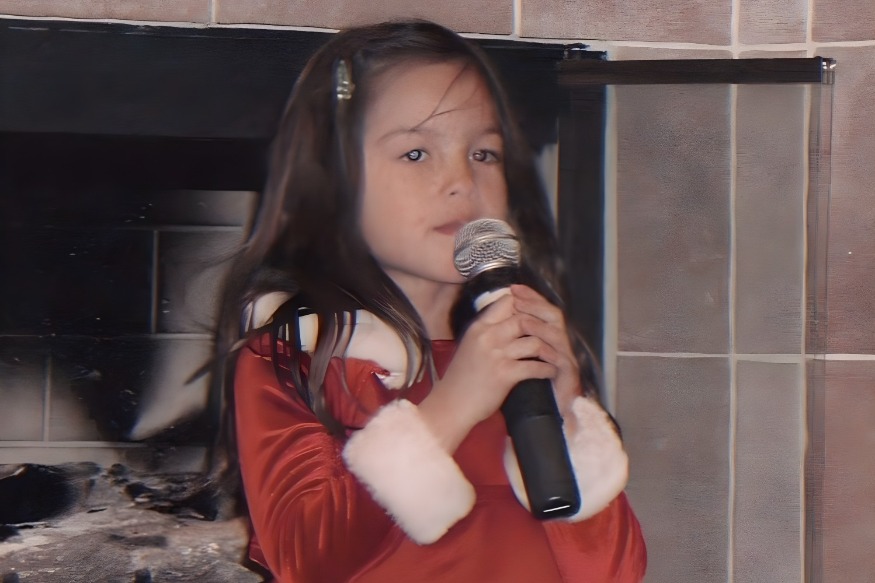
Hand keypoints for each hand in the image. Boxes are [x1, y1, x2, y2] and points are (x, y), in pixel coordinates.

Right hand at [418, 288, 578, 451]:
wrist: (451, 404)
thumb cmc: (461, 377)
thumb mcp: (471, 345)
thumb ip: (489, 332)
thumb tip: (511, 321)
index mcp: (479, 327)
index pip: (507, 302)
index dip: (525, 305)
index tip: (537, 315)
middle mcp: (487, 336)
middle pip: (524, 318)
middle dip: (543, 327)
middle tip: (554, 335)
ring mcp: (496, 355)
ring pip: (534, 342)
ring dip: (550, 350)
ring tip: (557, 355)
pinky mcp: (504, 374)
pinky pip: (534, 367)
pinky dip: (547, 370)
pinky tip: (551, 372)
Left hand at [509, 284, 581, 415]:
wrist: (549, 410)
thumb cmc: (529, 381)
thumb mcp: (518, 354)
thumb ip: (513, 336)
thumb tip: (498, 314)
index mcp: (548, 335)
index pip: (541, 309)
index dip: (530, 297)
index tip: (513, 288)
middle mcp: (560, 342)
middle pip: (553, 315)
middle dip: (536, 304)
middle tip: (519, 297)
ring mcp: (566, 356)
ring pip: (558, 333)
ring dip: (540, 325)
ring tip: (522, 319)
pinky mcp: (568, 373)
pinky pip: (561, 359)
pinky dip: (549, 352)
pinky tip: (536, 347)